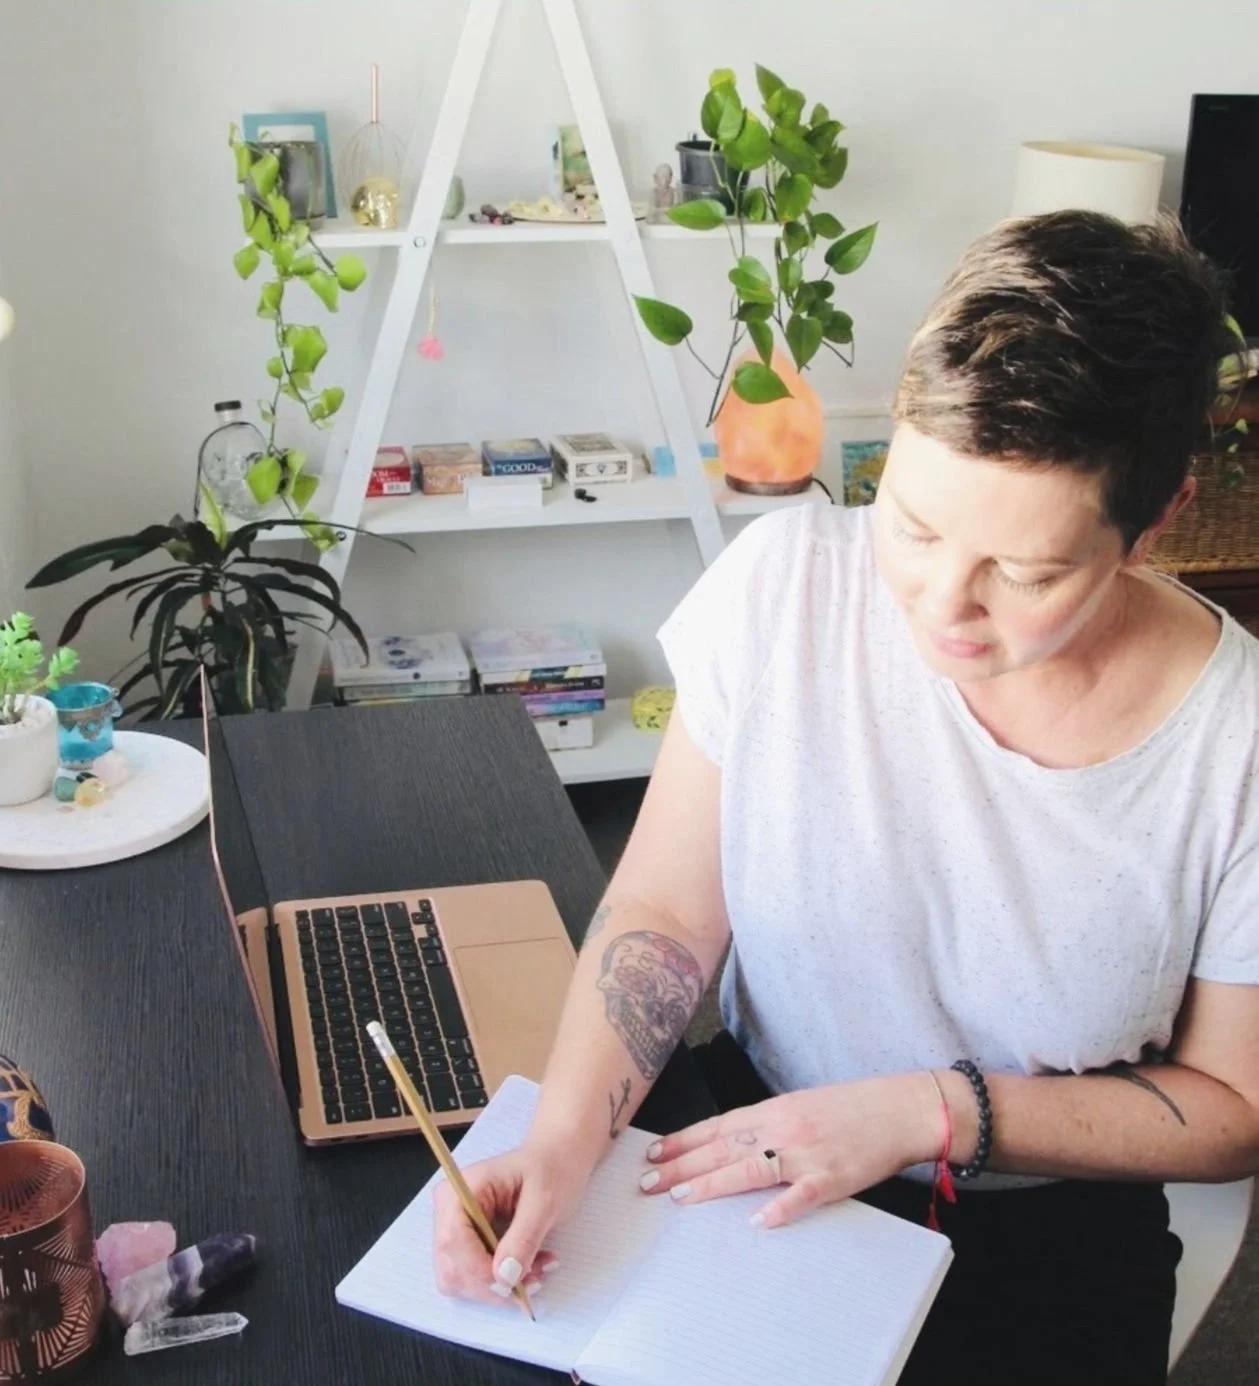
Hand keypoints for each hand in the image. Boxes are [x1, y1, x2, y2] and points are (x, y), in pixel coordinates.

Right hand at [432, 1140, 591, 1304]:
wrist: (556, 1160)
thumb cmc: (551, 1169)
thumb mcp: (545, 1199)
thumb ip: (524, 1237)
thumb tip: (504, 1278)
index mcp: (462, 1189)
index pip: (453, 1240)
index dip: (479, 1270)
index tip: (515, 1283)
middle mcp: (449, 1210)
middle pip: (452, 1268)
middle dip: (493, 1284)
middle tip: (536, 1278)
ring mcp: (454, 1229)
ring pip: (462, 1281)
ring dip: (500, 1287)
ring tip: (538, 1270)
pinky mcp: (466, 1245)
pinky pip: (474, 1279)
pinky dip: (502, 1282)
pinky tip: (531, 1268)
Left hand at [638, 1074, 944, 1227]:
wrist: (898, 1109)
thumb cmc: (850, 1109)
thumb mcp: (801, 1107)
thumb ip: (767, 1125)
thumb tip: (729, 1143)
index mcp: (774, 1110)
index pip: (717, 1127)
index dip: (682, 1141)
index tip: (652, 1153)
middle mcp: (783, 1128)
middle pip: (722, 1149)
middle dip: (681, 1166)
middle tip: (647, 1182)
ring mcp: (806, 1153)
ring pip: (750, 1169)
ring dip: (712, 1184)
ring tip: (680, 1198)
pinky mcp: (832, 1178)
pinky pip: (801, 1196)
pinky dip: (779, 1209)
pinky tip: (757, 1222)